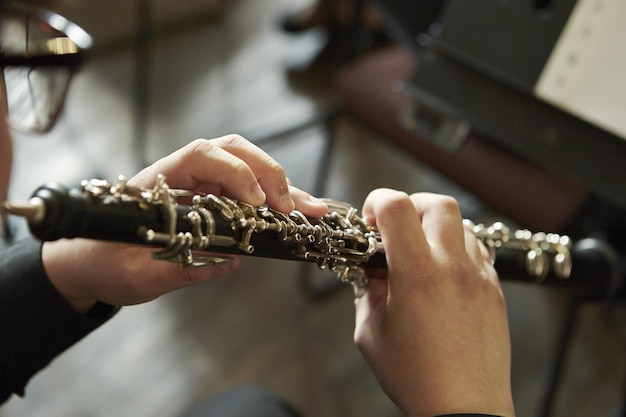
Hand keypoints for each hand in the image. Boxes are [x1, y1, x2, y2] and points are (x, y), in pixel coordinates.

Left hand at [42, 136, 327, 312]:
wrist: (90, 261)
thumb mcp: (134, 274)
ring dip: (280, 186)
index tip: (256, 204)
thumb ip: (178, 267)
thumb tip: (230, 261)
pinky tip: (296, 212)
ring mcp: (198, 186)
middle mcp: (182, 176)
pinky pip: (246, 191)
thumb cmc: (103, 261)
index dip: (234, 173)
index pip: (200, 156)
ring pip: (246, 168)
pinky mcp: (209, 201)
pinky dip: (273, 201)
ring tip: (311, 208)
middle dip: (267, 174)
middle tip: (291, 206)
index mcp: (158, 182)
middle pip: (232, 151)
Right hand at [354, 189, 514, 416]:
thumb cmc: (414, 378)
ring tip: (420, 255)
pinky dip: (456, 250)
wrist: (464, 410)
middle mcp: (453, 268)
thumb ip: (367, 293)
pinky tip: (443, 275)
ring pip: (462, 225)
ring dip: (436, 229)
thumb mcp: (371, 334)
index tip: (370, 222)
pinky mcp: (495, 291)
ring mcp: (479, 278)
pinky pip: (478, 251)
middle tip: (396, 230)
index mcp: (417, 275)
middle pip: (438, 204)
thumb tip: (369, 271)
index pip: (397, 207)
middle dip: (411, 206)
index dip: (377, 202)